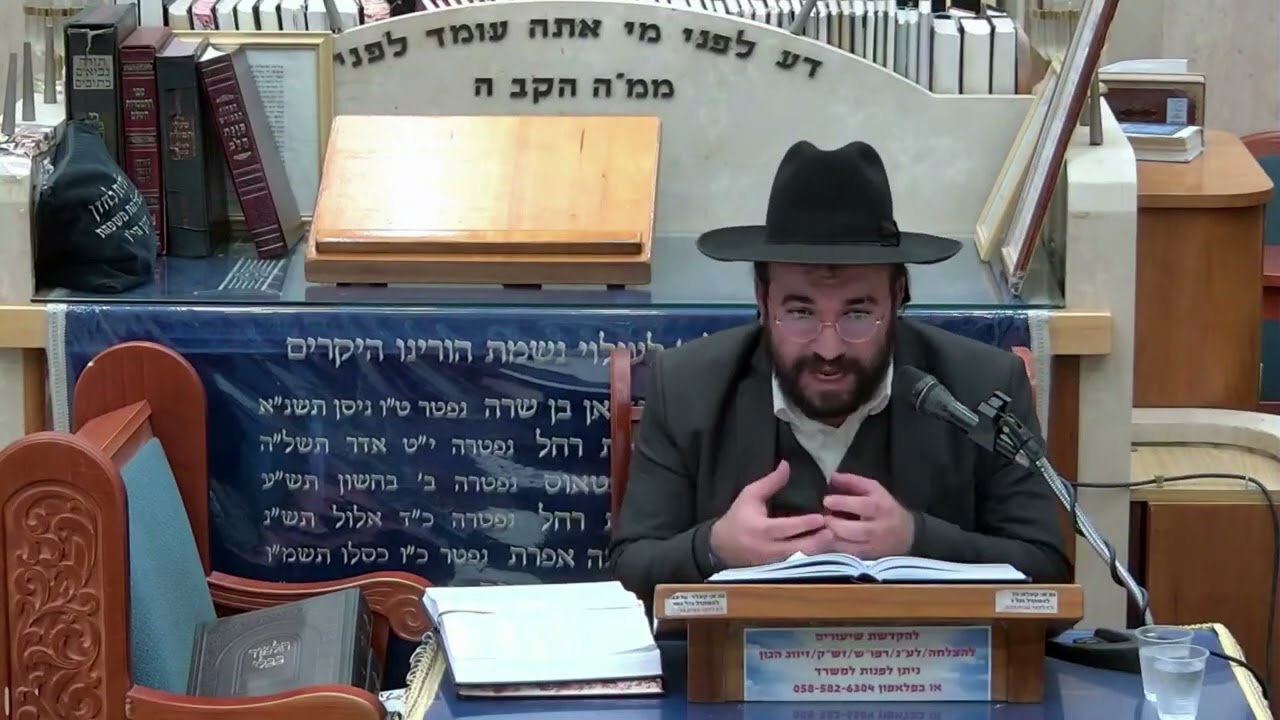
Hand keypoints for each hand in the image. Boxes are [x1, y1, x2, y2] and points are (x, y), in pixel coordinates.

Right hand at [709, 460, 833, 567]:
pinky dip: (812, 557)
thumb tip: (787, 465)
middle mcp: (769, 549)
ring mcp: (775, 563)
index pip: (785, 528)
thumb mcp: (750, 495)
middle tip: (835, 530)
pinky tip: (824, 548)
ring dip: (818, 549)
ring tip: (833, 538)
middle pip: (798, 548)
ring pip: (801, 559)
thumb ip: (770, 482)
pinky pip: (799, 564)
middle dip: (818, 541)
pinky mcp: (779, 570)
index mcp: (761, 529)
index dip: (804, 524)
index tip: (821, 517)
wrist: (722, 546)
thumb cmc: (738, 517)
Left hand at [823, 473, 914, 558]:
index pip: (862, 505)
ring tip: (823, 528)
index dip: (842, 503)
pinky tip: (828, 540)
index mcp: (881, 507)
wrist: (907, 534)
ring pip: (849, 547)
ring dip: (831, 537)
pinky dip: (835, 549)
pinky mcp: (868, 559)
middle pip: (854, 530)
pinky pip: (848, 556)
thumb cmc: (884, 507)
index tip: (827, 500)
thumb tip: (832, 477)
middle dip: (834, 523)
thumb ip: (853, 482)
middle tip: (823, 517)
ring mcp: (873, 547)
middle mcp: (878, 529)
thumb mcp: (874, 489)